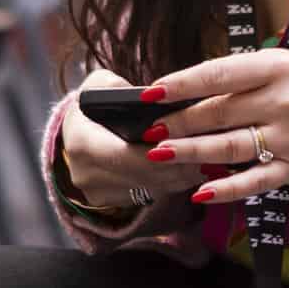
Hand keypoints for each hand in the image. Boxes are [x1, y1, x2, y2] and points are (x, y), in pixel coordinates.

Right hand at [60, 69, 205, 209]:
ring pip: (151, 188)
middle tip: (212, 153)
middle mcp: (86, 174)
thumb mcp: (99, 85)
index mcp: (81, 143)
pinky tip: (196, 169)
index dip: (159, 151)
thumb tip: (150, 98)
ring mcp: (98, 193)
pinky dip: (174, 182)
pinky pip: (150, 194)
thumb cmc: (92, 104)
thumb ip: (119, 87)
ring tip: (212, 162)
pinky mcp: (112, 202)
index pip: (125, 154)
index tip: (188, 139)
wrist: (76, 133)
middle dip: (179, 164)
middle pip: (144, 175)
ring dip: (182, 176)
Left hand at [142, 50, 288, 204]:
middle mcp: (283, 102)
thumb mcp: (278, 67)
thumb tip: (182, 91)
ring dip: (190, 151)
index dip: (182, 84)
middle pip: (220, 113)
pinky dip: (226, 189)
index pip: (219, 75)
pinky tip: (200, 192)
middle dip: (179, 122)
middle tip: (150, 130)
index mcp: (276, 68)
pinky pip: (254, 182)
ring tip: (160, 153)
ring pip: (230, 148)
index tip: (152, 94)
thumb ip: (236, 77)